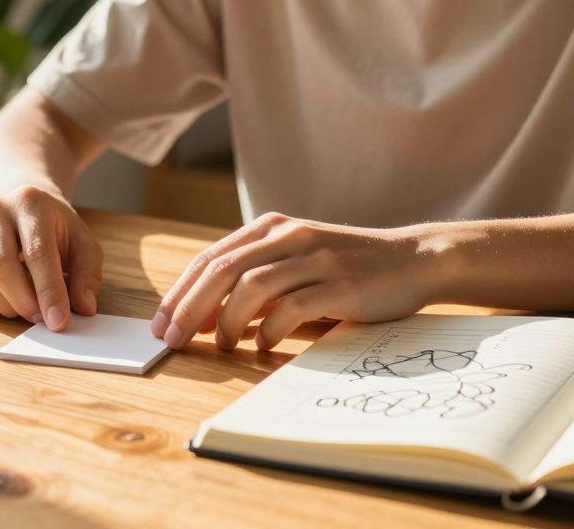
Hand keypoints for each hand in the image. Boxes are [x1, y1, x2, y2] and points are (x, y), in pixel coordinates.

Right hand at [0, 185, 103, 329]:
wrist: (22, 209)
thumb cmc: (55, 230)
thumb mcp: (82, 242)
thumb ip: (87, 273)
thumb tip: (84, 307)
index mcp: (30, 202)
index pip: (37, 251)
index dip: (48, 291)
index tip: (59, 321)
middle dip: (23, 301)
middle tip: (42, 320)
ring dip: (3, 306)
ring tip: (25, 307)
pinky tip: (5, 301)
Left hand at [150, 213, 443, 350]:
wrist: (412, 260)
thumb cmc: (347, 269)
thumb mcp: (295, 264)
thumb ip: (255, 284)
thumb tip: (207, 320)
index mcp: (271, 228)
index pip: (210, 258)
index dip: (180, 292)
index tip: (161, 323)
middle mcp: (287, 236)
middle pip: (221, 269)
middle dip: (189, 307)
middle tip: (172, 339)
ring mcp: (313, 257)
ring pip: (250, 285)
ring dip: (226, 320)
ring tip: (220, 345)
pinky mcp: (338, 282)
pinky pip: (291, 306)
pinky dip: (269, 329)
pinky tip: (263, 345)